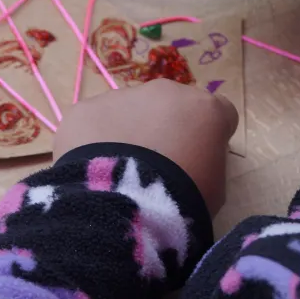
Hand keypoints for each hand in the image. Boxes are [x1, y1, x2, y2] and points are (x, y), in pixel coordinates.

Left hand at [53, 80, 238, 214]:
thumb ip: (205, 161)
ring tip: (117, 174)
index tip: (196, 159)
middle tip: (151, 168)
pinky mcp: (83, 109)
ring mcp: (120, 96)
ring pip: (125, 112)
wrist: (126, 207)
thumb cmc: (182, 203)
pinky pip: (90, 125)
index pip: (216, 113)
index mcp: (206, 109)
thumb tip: (189, 160)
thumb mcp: (214, 188)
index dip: (205, 137)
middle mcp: (165, 92)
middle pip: (167, 107)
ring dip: (124, 135)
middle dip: (161, 130)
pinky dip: (90, 144)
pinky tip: (90, 172)